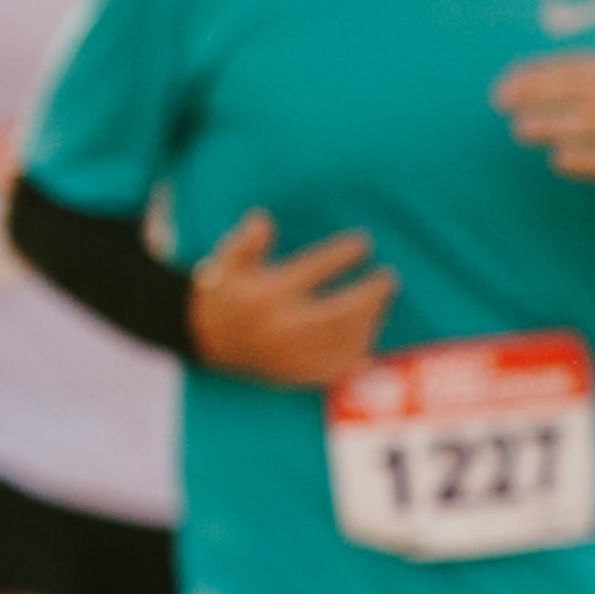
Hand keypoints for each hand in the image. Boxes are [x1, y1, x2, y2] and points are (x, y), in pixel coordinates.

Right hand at [190, 211, 396, 383]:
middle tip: (389, 277)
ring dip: (370, 319)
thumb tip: (263, 219)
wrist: (206, 338)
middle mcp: (279, 329)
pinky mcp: (295, 374)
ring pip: (342, 340)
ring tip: (383, 297)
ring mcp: (290, 355)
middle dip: (369, 295)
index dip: (342, 254)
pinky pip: (336, 366)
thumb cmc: (226, 290)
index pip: (313, 271)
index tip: (363, 242)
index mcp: (264, 296)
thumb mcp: (227, 261)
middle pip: (338, 313)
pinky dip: (359, 348)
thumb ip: (245, 241)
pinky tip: (371, 327)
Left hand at [491, 0, 594, 205]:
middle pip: (576, 92)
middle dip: (536, 94)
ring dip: (550, 126)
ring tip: (520, 129)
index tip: (508, 80)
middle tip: (501, 100)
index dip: (539, 72)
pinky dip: (580, 160)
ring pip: (585, 126)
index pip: (576, 68)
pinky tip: (559, 159)